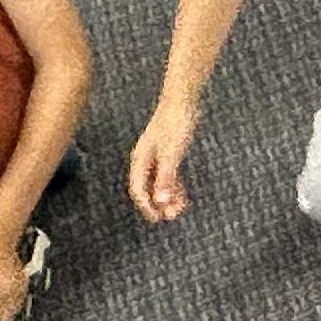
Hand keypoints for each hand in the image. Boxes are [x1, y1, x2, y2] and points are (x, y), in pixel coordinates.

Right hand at [127, 104, 195, 225]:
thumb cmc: (175, 124)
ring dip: (167, 197)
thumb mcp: (171, 154)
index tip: (157, 219)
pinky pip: (166, 176)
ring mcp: (156, 157)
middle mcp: (145, 160)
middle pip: (147, 188)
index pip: (138, 189)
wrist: (182, 102)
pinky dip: (173, 186)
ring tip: (179, 208)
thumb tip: (162, 202)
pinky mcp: (167, 153)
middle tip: (172, 216)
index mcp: (140, 160)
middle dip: (158, 204)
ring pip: (158, 183)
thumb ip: (166, 178)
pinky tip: (181, 194)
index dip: (146, 206)